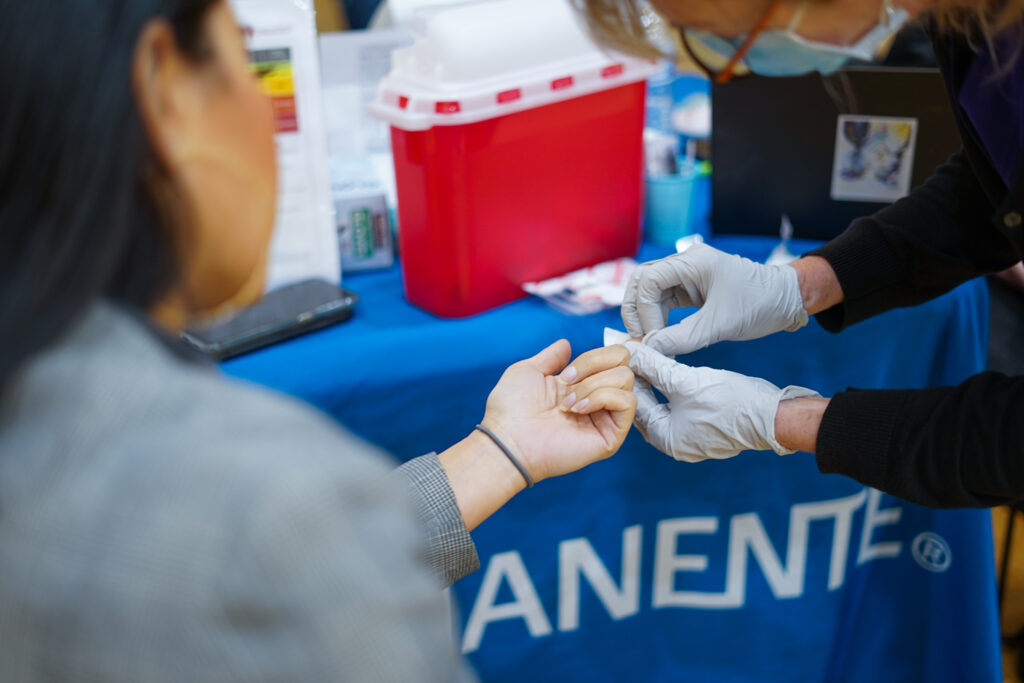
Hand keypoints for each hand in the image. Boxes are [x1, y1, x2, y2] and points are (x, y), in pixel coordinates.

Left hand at [481, 340, 635, 482]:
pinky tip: (578, 410)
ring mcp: (605, 418)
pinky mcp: (612, 435)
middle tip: (567, 385)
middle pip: (623, 363)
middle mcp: (597, 400)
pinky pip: (628, 403)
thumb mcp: (529, 370)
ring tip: (568, 405)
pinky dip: (603, 398)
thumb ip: (551, 356)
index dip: (593, 357)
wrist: (508, 437)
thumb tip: (567, 344)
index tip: (565, 373)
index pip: (612, 357)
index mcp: (580, 384)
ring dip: (593, 385)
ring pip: (626, 380)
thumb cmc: (511, 408)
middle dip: (593, 366)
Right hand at [621, 243, 808, 355]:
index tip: (652, 336)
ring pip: (650, 291)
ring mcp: (688, 274)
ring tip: (648, 339)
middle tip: (638, 337)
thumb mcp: (720, 325)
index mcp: (693, 262)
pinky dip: (657, 316)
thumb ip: (682, 338)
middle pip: (642, 280)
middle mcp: (686, 262)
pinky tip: (659, 334)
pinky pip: (664, 299)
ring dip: (645, 314)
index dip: (643, 310)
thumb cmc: (759, 304)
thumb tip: (650, 350)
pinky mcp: (692, 288)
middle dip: (635, 309)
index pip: (649, 279)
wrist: (787, 300)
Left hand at [627, 342, 818, 461]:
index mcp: (665, 439)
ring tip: (650, 357)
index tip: (622, 356)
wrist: (774, 416)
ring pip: (665, 405)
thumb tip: (631, 352)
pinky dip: (674, 390)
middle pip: (648, 406)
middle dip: (642, 380)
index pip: (636, 404)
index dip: (628, 377)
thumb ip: (655, 366)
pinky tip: (671, 369)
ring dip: (658, 383)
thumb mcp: (686, 380)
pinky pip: (681, 407)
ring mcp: (692, 438)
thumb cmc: (731, 402)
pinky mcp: (706, 428)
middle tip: (634, 354)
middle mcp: (675, 444)